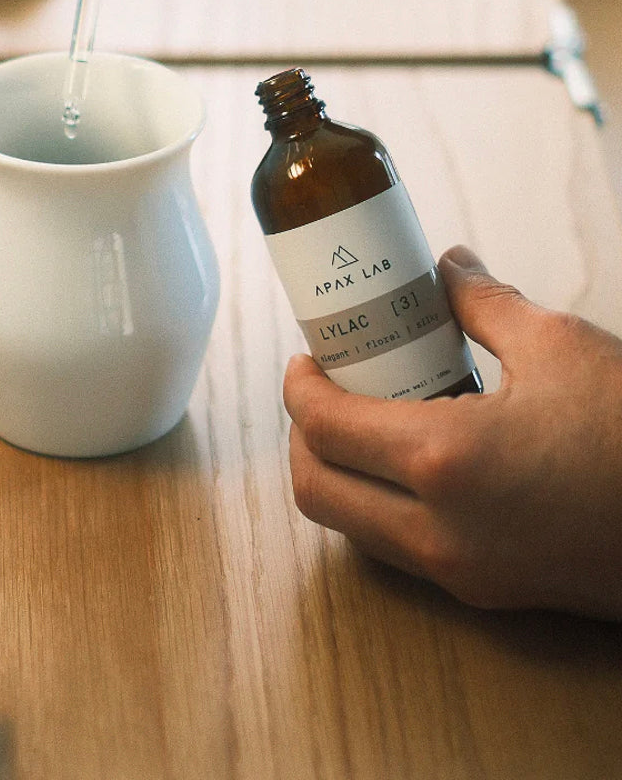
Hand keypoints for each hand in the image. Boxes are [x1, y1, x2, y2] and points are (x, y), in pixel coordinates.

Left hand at [283, 245, 621, 619]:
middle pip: (315, 490)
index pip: (323, 427)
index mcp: (446, 462)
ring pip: (351, 527)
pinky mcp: (485, 591)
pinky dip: (378, 505)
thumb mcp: (559, 345)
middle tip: (324, 390)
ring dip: (336, 474)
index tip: (307, 358)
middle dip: (303, 436)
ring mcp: (460, 571)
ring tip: (364, 420)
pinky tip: (412, 460)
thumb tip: (445, 267)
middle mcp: (438, 531)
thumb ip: (484, 302)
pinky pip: (396, 548)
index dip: (299, 387)